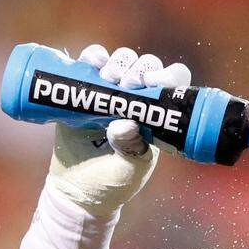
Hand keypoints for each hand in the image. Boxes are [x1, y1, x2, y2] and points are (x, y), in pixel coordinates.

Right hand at [47, 45, 191, 215]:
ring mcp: (108, 93)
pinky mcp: (82, 91)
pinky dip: (92, 57)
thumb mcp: (129, 170)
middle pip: (145, 67)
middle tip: (126, 85)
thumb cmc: (112, 183)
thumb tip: (127, 123)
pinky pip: (89, 64)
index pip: (171, 84)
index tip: (155, 82)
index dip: (168, 75)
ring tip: (107, 78)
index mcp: (155, 117)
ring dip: (117, 62)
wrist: (77, 191)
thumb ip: (131, 148)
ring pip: (120, 60)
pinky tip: (92, 63)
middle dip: (139, 69)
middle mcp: (135, 100)